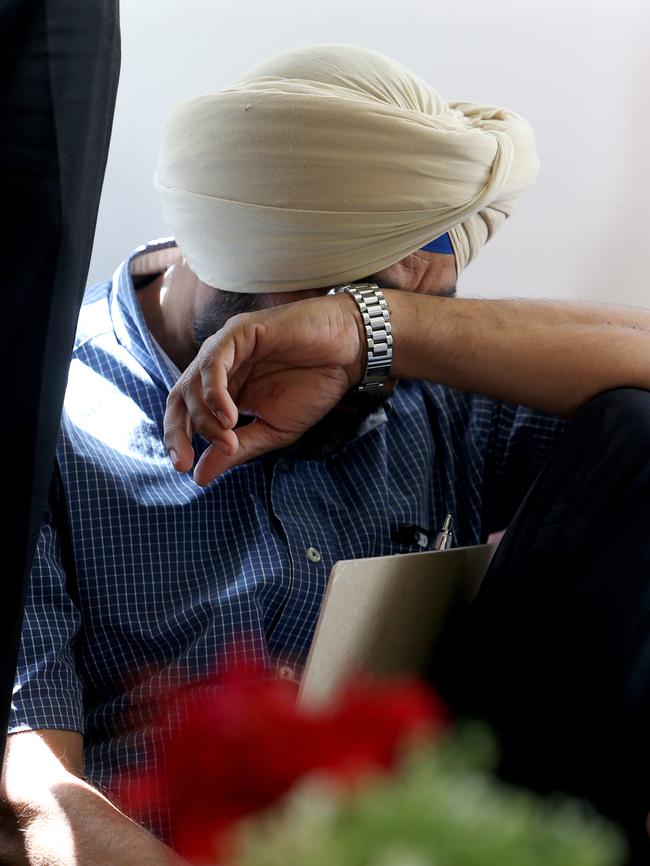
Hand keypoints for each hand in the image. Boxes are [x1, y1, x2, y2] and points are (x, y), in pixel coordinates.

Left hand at [163, 293, 364, 485]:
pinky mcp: (239, 332)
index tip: (184, 469)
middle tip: (184, 461)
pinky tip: (229, 416)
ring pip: (193, 383)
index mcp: (224, 389)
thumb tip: (199, 477)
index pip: (186, 414)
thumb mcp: (273, 430)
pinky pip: (213, 363)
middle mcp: (219, 367)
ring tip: (228, 438)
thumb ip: (237, 449)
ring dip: (204, 418)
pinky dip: (214, 392)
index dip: (178, 440)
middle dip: (177, 432)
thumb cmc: (314, 385)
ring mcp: (226, 348)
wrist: (347, 353)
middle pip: (179, 398)